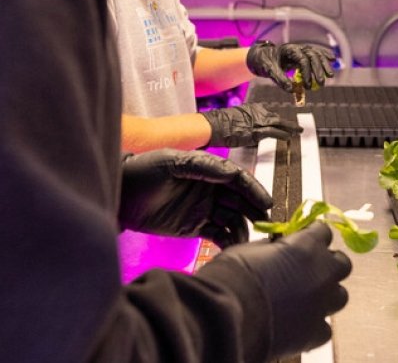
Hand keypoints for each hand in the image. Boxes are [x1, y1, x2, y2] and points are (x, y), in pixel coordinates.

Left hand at [118, 149, 271, 248]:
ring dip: (243, 228)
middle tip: (267, 223)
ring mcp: (204, 209)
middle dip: (255, 210)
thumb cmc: (143, 170)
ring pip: (233, 218)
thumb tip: (232, 173)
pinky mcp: (195, 227)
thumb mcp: (171, 161)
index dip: (253, 190)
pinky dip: (229, 240)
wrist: (119, 194)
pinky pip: (219, 234)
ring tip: (249, 239)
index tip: (266, 202)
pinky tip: (234, 247)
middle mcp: (211, 189)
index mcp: (208, 171)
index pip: (238, 179)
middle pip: (240, 200)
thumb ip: (203, 166)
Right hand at [198, 223, 351, 358]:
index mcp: (308, 245)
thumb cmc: (232, 276)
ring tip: (306, 299)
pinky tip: (298, 324)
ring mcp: (322, 303)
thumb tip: (277, 251)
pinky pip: (324, 327)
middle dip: (328, 264)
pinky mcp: (315, 332)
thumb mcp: (251, 249)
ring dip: (326, 294)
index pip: (323, 232)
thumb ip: (273, 249)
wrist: (225, 316)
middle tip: (309, 269)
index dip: (313, 235)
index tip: (304, 240)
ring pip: (339, 296)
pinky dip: (314, 325)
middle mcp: (322, 272)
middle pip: (341, 264)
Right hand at [200, 102, 301, 147]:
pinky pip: (274, 132)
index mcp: (252, 108)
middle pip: (276, 118)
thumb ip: (246, 122)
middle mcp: (257, 112)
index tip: (282, 124)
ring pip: (278, 124)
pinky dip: (282, 135)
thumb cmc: (220, 123)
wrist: (214, 125)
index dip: (277, 121)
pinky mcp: (256, 131)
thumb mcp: (235, 117)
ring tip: (298, 132)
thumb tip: (251, 133)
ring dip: (289, 129)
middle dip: (287, 123)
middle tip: (297, 127)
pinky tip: (288, 137)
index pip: (269, 114)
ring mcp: (257, 121)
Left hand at [246, 41, 334, 90]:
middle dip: (318, 70)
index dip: (307, 72)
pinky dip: (324, 56)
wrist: (262, 55)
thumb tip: (291, 90)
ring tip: (330, 76)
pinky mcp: (304, 53)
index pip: (302, 59)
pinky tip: (333, 59)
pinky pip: (316, 53)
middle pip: (312, 56)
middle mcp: (297, 48)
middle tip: (321, 83)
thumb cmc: (266, 62)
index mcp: (288, 50)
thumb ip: (280, 79)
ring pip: (317, 54)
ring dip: (324, 65)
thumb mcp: (270, 71)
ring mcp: (301, 49)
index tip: (308, 85)